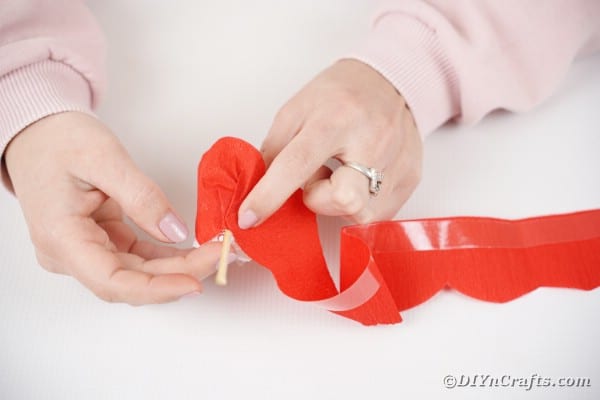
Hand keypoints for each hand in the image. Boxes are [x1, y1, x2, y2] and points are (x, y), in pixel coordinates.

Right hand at [5, 112, 227, 304]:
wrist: (38, 133)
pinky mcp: (101, 241)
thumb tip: (174, 232)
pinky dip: (167, 255)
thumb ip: (141, 197)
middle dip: (179, 273)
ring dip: (177, 267)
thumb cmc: (58, 140)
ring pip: (137, 272)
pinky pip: (137, 257)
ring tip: (214, 252)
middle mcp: (70, 254)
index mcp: (61, 238)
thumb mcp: (104, 158)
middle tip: (219, 256)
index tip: (194, 282)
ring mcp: (86, 250)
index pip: (111, 281)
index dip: (156, 289)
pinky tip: (194, 249)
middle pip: (130, 280)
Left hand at [238, 59, 421, 226]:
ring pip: (362, 215)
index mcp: (336, 118)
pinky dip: (359, 204)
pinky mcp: (411, 178)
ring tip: (340, 175)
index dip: (269, 195)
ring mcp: (397, 161)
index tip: (249, 217)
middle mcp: (373, 140)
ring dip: (339, 203)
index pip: (298, 164)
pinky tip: (357, 180)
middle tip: (318, 177)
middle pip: (344, 199)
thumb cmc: (340, 94)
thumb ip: (275, 150)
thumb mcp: (296, 110)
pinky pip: (379, 214)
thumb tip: (259, 190)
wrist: (391, 81)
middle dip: (320, 200)